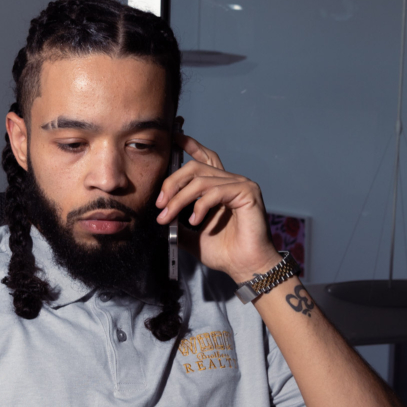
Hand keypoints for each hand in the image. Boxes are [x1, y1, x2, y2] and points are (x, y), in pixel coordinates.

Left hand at [156, 132, 279, 281]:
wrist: (245, 267)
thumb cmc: (225, 252)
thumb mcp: (192, 236)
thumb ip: (178, 222)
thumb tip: (159, 215)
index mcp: (220, 186)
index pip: (204, 158)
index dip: (190, 145)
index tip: (174, 139)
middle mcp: (231, 181)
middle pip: (195, 167)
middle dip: (172, 183)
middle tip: (159, 204)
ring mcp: (241, 185)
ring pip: (201, 180)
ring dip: (179, 199)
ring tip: (168, 217)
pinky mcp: (247, 192)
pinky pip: (215, 191)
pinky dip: (200, 206)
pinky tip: (194, 221)